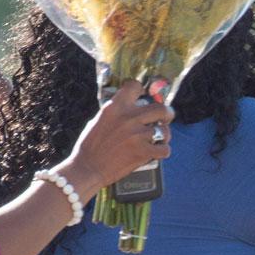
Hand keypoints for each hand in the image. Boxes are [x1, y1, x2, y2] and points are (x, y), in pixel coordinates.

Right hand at [57, 80, 173, 196]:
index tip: (145, 96)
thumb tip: (131, 107)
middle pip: (160, 108)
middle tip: (166, 118)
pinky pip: (164, 149)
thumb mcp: (99, 120)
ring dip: (164, 135)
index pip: (135, 86)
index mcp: (115, 107)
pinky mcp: (143, 152)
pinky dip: (163, 151)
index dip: (142, 90)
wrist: (87, 168)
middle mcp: (128, 117)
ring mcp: (137, 135)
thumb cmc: (90, 146)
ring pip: (164, 130)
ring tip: (159, 139)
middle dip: (167, 113)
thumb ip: (116, 112)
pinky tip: (157, 152)